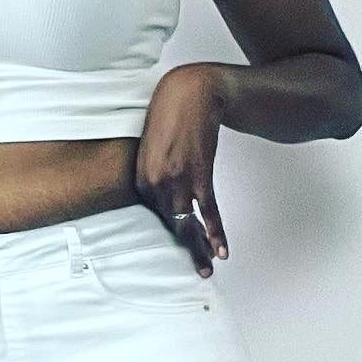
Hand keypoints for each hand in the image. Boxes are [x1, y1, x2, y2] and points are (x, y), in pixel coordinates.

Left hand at [132, 64, 229, 273]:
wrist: (191, 91)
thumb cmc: (171, 116)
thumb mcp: (153, 149)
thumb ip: (155, 173)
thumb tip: (166, 192)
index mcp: (140, 179)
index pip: (157, 217)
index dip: (174, 234)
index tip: (185, 246)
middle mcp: (154, 183)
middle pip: (171, 226)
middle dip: (187, 250)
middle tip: (198, 271)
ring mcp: (176, 180)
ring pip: (187, 224)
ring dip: (201, 248)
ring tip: (208, 267)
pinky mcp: (198, 174)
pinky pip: (207, 211)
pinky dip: (215, 231)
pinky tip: (221, 248)